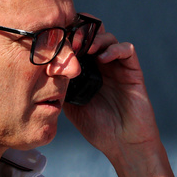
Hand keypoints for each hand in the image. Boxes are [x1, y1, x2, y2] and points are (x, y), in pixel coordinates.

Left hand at [63, 20, 160, 161]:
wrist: (123, 144)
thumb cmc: (99, 128)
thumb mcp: (71, 105)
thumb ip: (61, 86)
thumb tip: (43, 69)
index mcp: (87, 71)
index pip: (78, 44)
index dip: (68, 36)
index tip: (57, 39)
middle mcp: (103, 66)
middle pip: (93, 34)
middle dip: (82, 31)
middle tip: (70, 38)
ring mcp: (118, 68)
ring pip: (109, 38)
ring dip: (96, 38)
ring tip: (85, 47)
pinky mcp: (133, 73)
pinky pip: (127, 50)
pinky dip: (115, 49)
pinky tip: (103, 58)